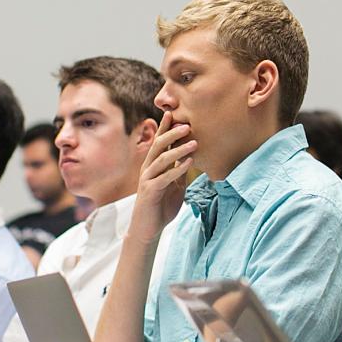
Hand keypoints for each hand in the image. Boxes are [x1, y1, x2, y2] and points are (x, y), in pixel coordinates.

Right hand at [130, 111, 195, 242]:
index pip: (159, 142)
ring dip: (178, 150)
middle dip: (172, 134)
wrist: (148, 228)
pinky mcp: (150, 191)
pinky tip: (189, 163)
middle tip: (187, 124)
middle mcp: (148, 169)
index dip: (165, 128)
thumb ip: (179, 170)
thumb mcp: (174, 184)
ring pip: (162, 160)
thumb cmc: (161, 205)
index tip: (173, 113)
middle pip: (159, 146)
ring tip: (194, 143)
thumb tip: (191, 155)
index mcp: (153, 165)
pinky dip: (177, 169)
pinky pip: (164, 178)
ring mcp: (148, 179)